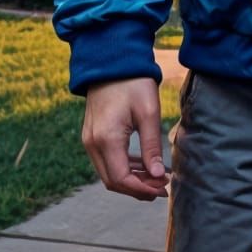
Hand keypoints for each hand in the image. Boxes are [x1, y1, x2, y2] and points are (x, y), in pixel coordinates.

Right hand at [82, 77, 168, 199]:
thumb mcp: (148, 112)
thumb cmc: (133, 83)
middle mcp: (92, 144)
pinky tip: (143, 166)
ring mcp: (89, 141)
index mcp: (106, 139)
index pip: (120, 179)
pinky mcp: (92, 135)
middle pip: (112, 180)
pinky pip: (107, 160)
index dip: (141, 189)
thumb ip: (152, 145)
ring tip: (156, 179)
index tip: (162, 190)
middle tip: (162, 188)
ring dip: (131, 179)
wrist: (112, 62)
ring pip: (108, 172)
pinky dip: (124, 166)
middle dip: (137, 188)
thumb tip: (158, 174)